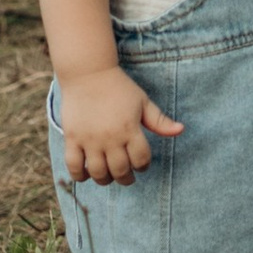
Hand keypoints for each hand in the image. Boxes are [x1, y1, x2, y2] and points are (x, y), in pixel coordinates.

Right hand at [59, 64, 182, 185]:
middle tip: (126, 177)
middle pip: (120, 170)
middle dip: (126, 178)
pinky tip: (85, 174)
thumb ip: (160, 120)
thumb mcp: (143, 102)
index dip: (143, 166)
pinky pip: (73, 166)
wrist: (88, 73)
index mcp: (130, 128)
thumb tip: (180, 130)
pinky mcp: (72, 138)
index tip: (141, 165)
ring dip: (105, 179)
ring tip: (108, 176)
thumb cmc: (118, 88)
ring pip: (98, 172)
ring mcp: (89, 139)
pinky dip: (79, 176)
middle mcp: (110, 137)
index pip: (141, 159)